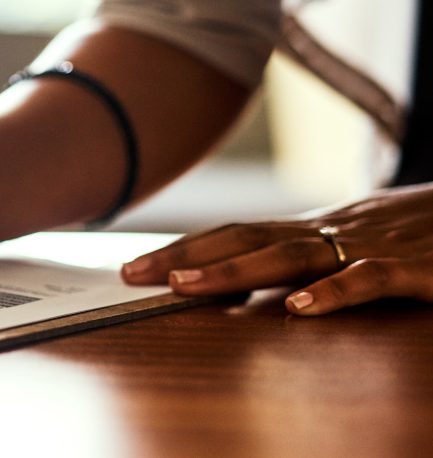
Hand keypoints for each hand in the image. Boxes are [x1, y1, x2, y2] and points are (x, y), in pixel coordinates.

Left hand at [121, 183, 432, 314]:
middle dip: (185, 256)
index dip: (185, 247)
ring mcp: (370, 246)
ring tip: (186, 287)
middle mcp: (332, 230)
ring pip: (291, 256)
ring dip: (234, 272)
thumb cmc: (425, 229)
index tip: (135, 266)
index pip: (237, 233)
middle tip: (132, 274)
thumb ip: (311, 255)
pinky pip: (369, 280)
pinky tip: (298, 309)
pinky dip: (333, 293)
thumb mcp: (359, 239)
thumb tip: (262, 281)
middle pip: (245, 239)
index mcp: (317, 227)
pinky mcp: (415, 269)